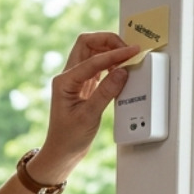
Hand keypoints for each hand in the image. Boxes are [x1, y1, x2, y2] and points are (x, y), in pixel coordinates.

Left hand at [31, 33, 141, 183]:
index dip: (115, 54)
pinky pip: (97, 66)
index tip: (132, 51)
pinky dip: (109, 64)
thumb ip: (106, 92)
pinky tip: (120, 70)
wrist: (61, 152)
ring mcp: (75, 80)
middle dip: (108, 41)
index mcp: (64, 81)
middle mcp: (67, 77)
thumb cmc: (68, 138)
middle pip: (87, 43)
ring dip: (109, 51)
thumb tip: (122, 71)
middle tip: (127, 49)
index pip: (93, 60)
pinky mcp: (83, 86)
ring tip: (126, 60)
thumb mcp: (89, 116)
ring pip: (92, 52)